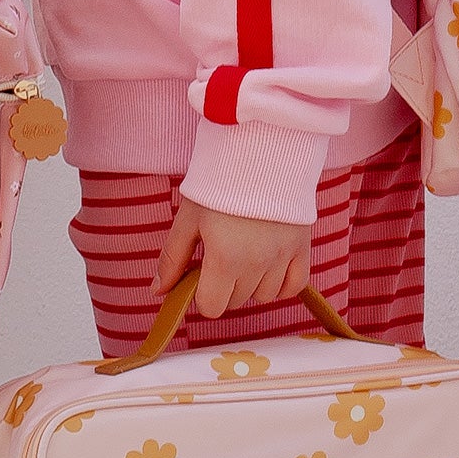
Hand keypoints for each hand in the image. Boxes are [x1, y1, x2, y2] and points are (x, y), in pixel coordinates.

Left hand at [152, 196, 311, 318]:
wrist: (261, 150)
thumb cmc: (218, 182)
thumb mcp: (187, 218)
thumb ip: (172, 259)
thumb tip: (157, 291)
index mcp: (224, 259)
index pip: (212, 307)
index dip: (202, 293)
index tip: (202, 271)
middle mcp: (256, 264)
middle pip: (236, 301)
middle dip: (224, 285)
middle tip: (222, 253)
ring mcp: (282, 257)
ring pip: (264, 296)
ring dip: (252, 284)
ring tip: (246, 253)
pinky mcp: (302, 246)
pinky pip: (294, 286)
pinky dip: (282, 284)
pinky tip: (269, 267)